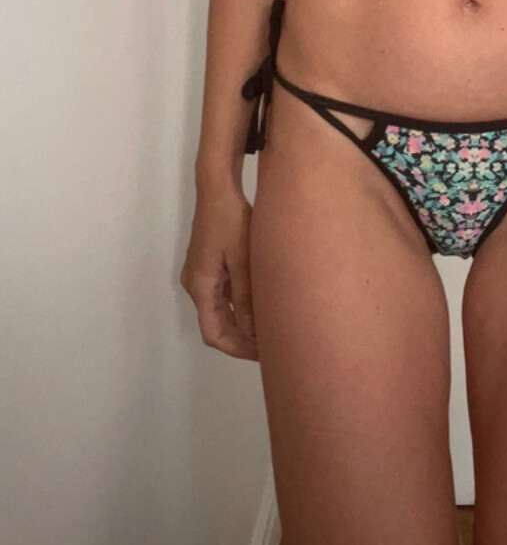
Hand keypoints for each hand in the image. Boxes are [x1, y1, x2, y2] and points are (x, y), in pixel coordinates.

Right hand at [179, 180, 258, 360]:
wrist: (217, 189)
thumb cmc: (231, 221)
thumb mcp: (243, 259)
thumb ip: (245, 297)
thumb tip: (252, 331)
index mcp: (200, 286)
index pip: (214, 333)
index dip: (237, 349)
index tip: (263, 355)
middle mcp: (195, 284)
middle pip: (215, 324)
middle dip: (241, 339)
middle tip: (271, 346)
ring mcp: (200, 274)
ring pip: (219, 310)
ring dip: (241, 323)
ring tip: (269, 329)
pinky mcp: (208, 264)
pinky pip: (221, 295)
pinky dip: (238, 306)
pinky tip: (259, 305)